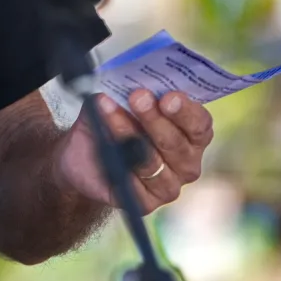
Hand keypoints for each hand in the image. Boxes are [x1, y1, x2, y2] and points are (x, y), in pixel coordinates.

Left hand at [54, 89, 214, 213]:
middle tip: (137, 97)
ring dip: (129, 135)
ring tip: (109, 112)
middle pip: (178, 143)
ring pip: (153, 162)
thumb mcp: (115, 98)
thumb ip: (125, 88)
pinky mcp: (146, 202)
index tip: (167, 96)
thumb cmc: (108, 120)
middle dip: (155, 118)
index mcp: (189, 134)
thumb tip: (124, 78)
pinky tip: (105, 146)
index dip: (187, 111)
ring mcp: (168, 185)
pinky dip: (117, 161)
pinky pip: (134, 185)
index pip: (200, 124)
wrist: (80, 153)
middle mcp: (186, 161)